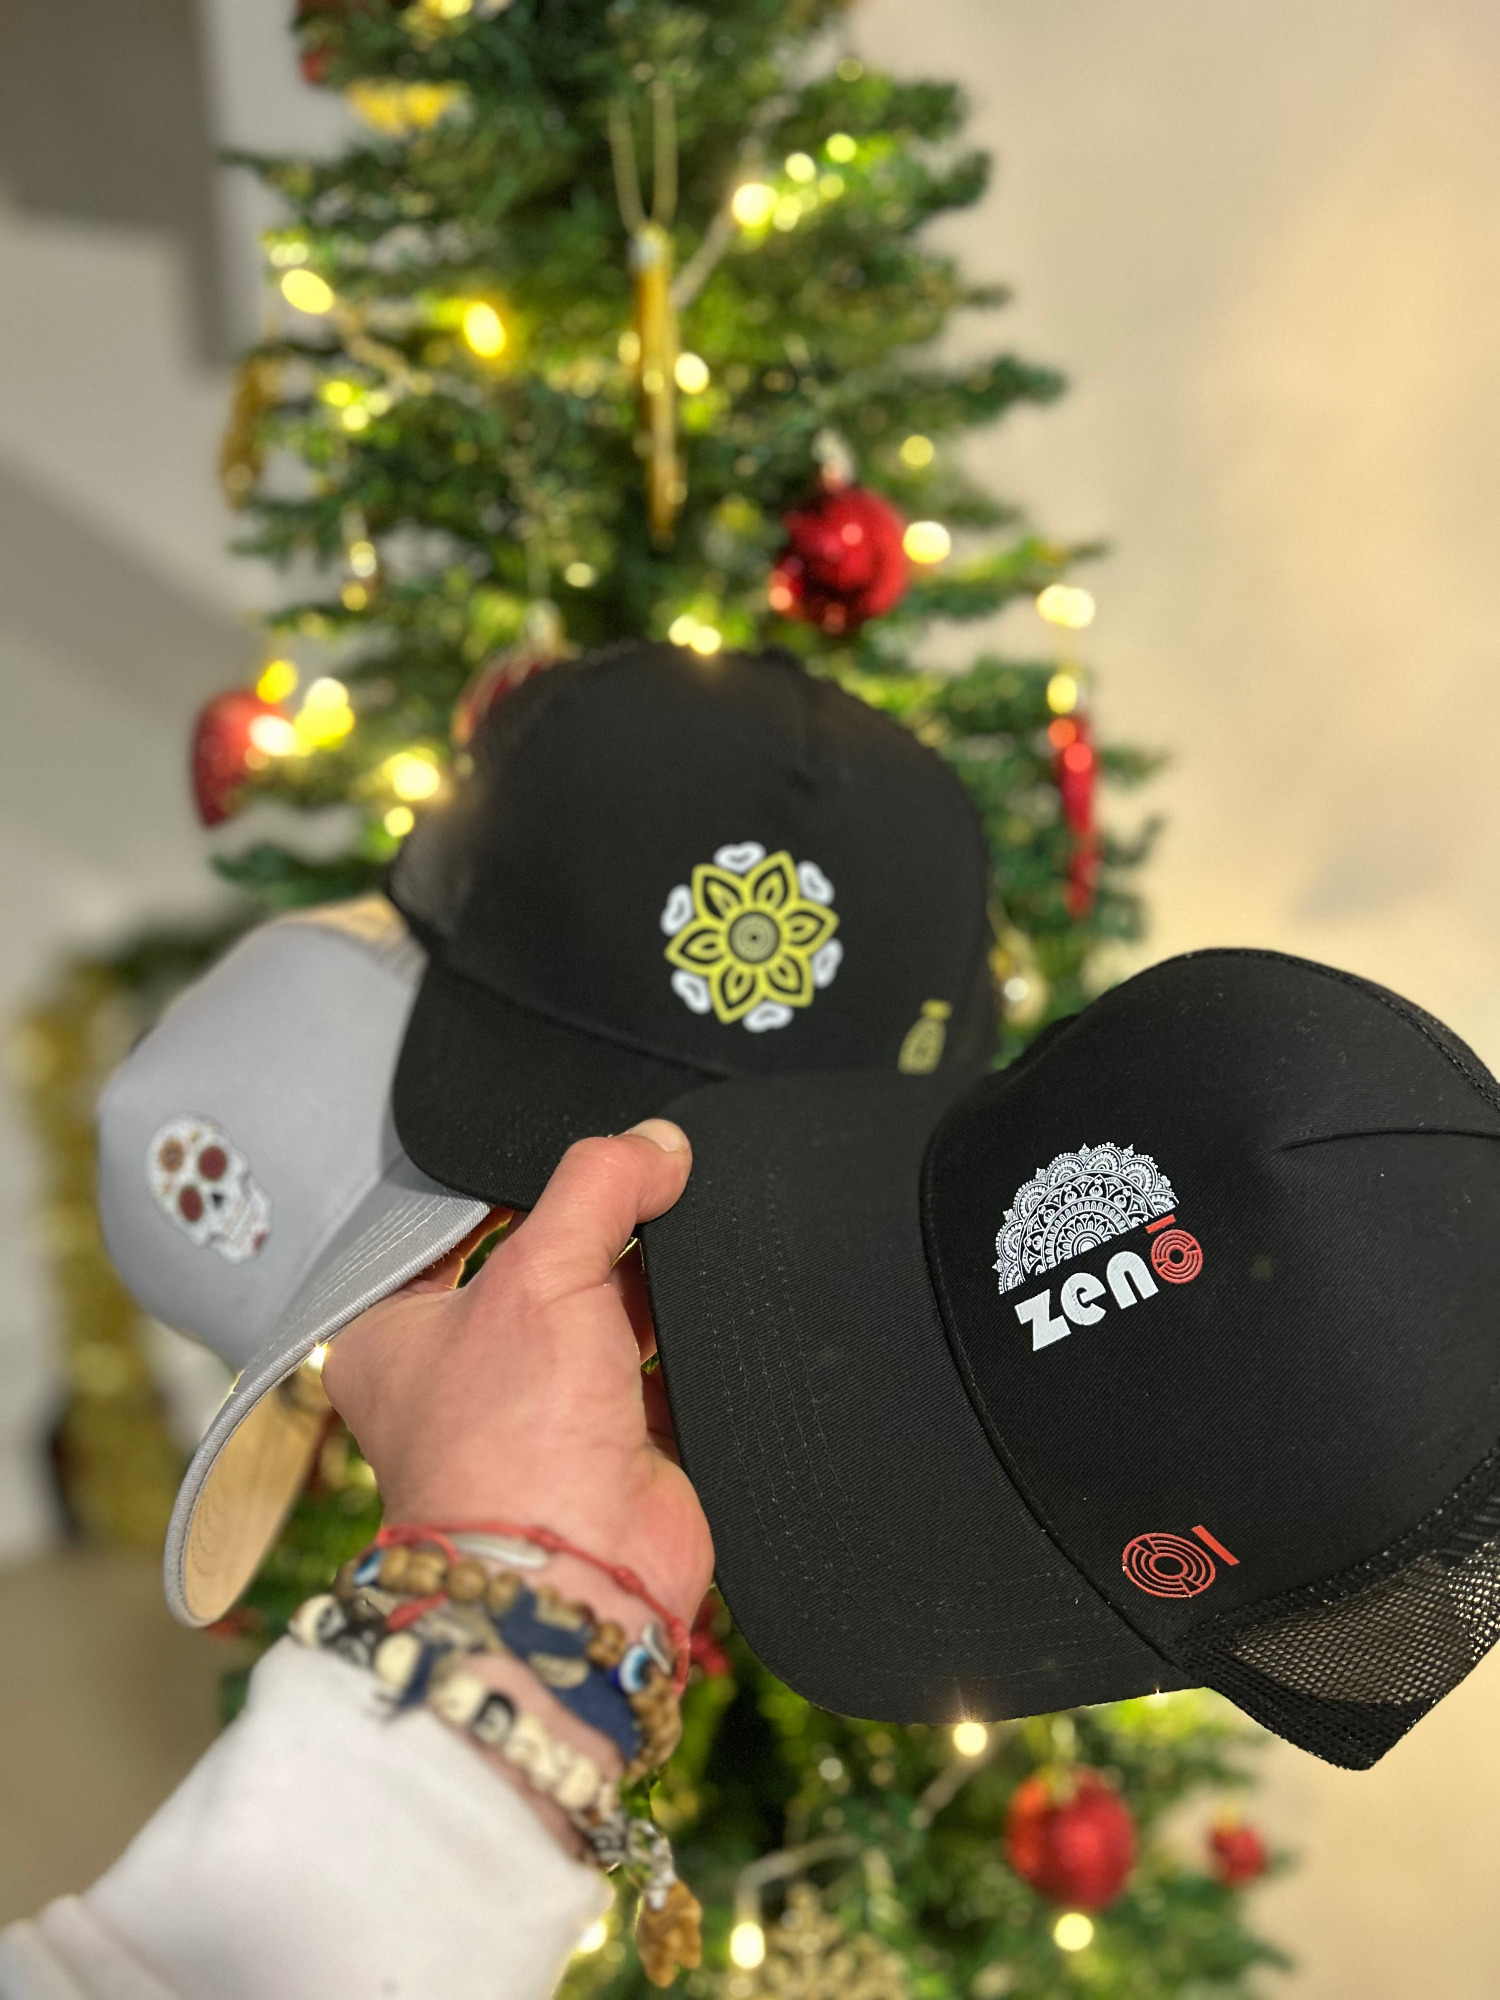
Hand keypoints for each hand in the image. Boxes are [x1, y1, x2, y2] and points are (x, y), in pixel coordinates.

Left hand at [321, 1121, 710, 1625]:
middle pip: (538, 1262)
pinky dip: (687, 1336)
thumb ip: (598, 1185)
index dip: (504, 1182)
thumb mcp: (540, 1270)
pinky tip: (708, 1300)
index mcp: (393, 1333)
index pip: (445, 1227)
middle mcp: (461, 1374)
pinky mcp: (617, 1443)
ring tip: (677, 1244)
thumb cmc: (507, 1445)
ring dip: (645, 1284)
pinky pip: (660, 1362)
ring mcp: (543, 1411)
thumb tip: (658, 1143)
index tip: (558, 1144)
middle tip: (636, 1185)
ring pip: (604, 1310)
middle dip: (590, 1233)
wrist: (575, 1577)